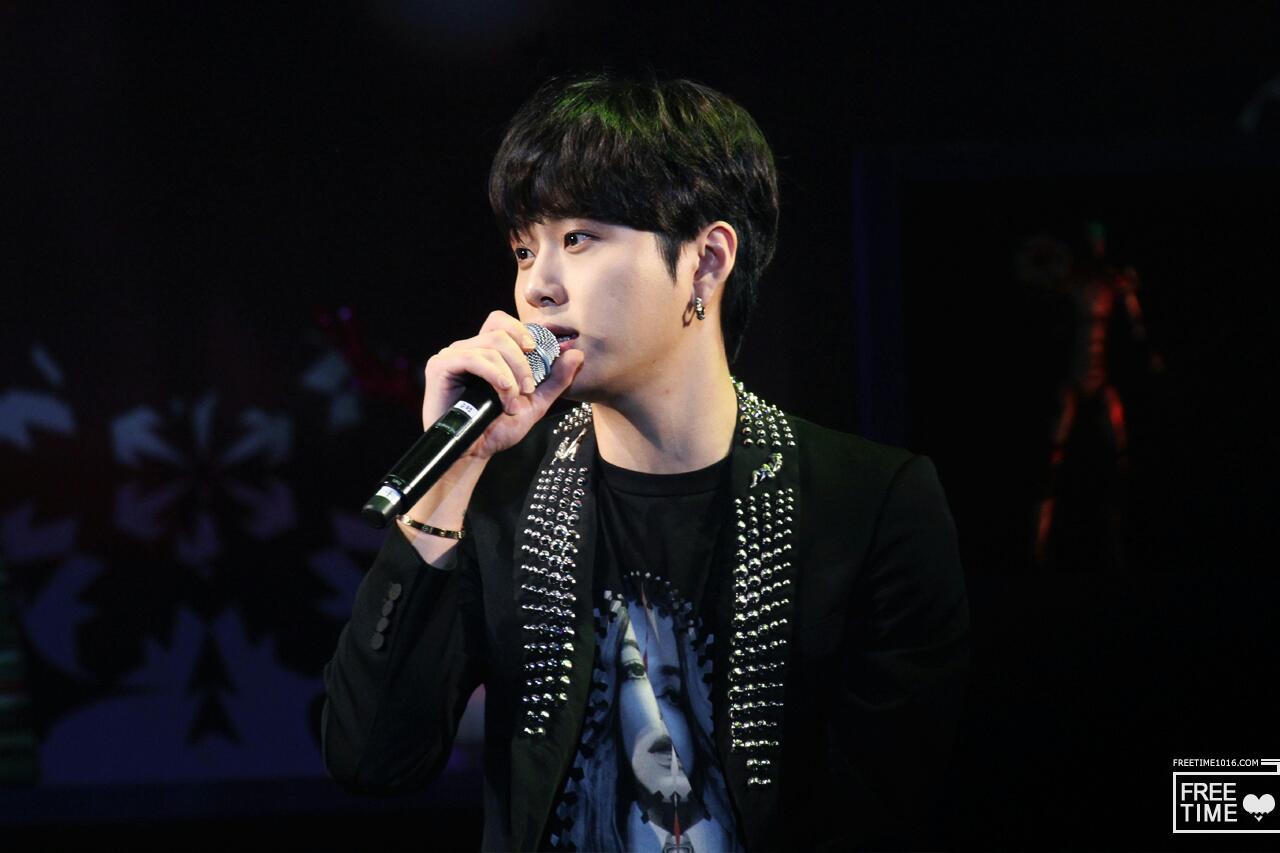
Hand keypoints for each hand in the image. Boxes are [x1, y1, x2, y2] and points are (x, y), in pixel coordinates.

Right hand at [421, 311, 584, 462]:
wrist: (473, 453)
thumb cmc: (497, 428)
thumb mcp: (534, 403)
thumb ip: (555, 379)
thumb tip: (577, 353)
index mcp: (485, 352)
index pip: (501, 321)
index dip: (521, 330)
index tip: (536, 351)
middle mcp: (467, 349)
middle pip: (500, 332)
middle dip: (522, 361)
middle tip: (528, 389)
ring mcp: (452, 356)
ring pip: (491, 346)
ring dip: (510, 375)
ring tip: (512, 402)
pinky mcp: (441, 366)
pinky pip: (473, 358)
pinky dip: (494, 375)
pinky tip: (503, 394)